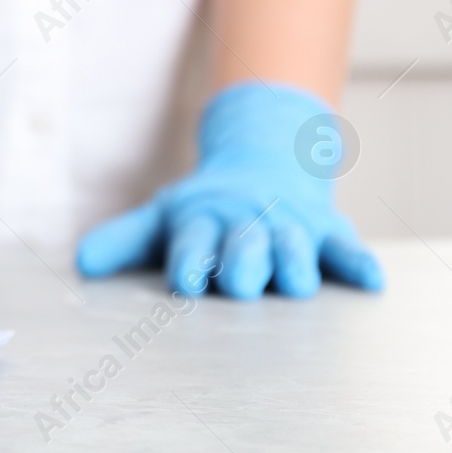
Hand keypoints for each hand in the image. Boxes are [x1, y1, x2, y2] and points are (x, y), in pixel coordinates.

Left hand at [75, 82, 383, 298]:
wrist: (263, 167)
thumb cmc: (204, 212)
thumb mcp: (161, 220)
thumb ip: (123, 241)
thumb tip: (79, 264)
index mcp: (202, 222)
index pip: (193, 242)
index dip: (189, 259)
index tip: (184, 280)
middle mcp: (247, 224)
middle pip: (245, 244)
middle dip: (243, 262)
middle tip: (240, 283)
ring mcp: (288, 227)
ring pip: (294, 246)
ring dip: (295, 263)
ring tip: (298, 285)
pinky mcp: (326, 234)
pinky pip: (345, 249)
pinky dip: (357, 263)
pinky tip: (371, 282)